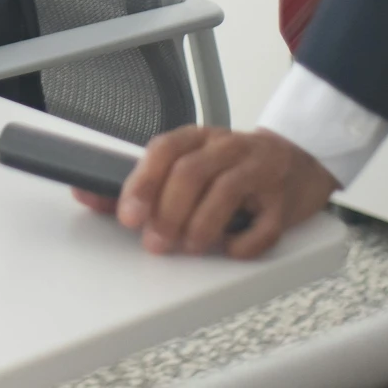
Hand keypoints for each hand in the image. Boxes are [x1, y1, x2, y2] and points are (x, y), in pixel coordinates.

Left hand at [71, 126, 335, 259]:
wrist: (299, 160)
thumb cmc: (232, 166)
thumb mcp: (190, 164)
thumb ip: (143, 182)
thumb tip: (87, 194)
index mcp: (199, 138)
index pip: (166, 149)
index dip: (143, 182)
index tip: (128, 215)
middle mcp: (228, 148)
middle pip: (192, 172)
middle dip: (168, 211)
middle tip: (155, 242)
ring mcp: (260, 171)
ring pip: (226, 191)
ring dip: (201, 225)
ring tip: (189, 246)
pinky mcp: (285, 201)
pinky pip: (266, 224)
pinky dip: (244, 243)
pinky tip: (230, 249)